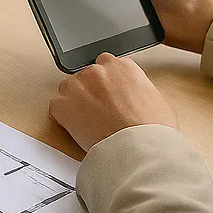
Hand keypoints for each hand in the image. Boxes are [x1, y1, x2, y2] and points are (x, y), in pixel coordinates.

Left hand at [49, 53, 177, 151]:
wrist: (138, 148)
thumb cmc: (151, 129)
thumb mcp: (156, 99)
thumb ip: (137, 88)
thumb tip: (133, 94)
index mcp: (121, 67)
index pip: (106, 64)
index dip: (106, 82)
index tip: (107, 93)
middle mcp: (97, 71)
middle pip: (85, 76)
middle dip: (90, 91)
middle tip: (99, 111)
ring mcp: (77, 87)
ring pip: (68, 89)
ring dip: (75, 101)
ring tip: (89, 121)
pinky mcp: (62, 105)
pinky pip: (56, 107)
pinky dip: (63, 117)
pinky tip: (78, 128)